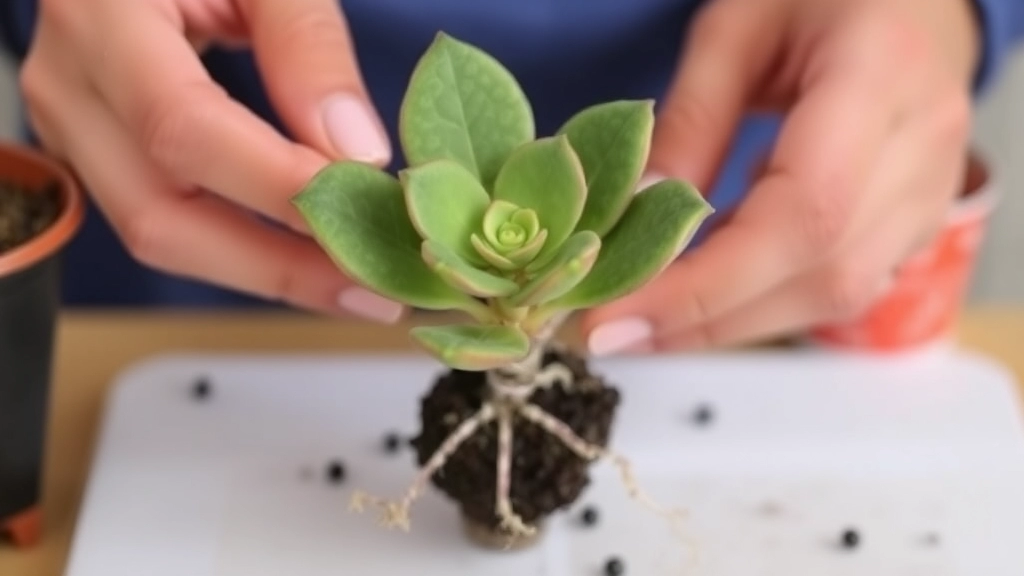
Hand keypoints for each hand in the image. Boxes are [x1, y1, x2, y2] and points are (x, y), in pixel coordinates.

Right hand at [19, 0, 404, 321]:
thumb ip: (308, 45)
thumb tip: (357, 153)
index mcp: (100, 13)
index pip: (182, 125)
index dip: (275, 182)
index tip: (367, 209)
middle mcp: (68, 84)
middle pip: (158, 215)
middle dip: (277, 268)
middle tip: (378, 288)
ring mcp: (71, 128)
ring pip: (159, 235)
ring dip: (266, 273)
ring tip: (359, 286)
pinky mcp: (96, 154)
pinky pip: (169, 221)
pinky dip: (244, 250)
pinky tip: (312, 259)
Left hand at [580, 0, 980, 353]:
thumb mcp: (733, 30)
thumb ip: (690, 123)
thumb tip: (637, 218)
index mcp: (880, 75)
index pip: (802, 214)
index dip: (708, 283)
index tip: (619, 317)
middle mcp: (925, 146)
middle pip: (821, 273)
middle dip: (705, 318)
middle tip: (610, 332)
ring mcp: (935, 189)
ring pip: (836, 294)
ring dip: (731, 321)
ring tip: (645, 320)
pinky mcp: (922, 218)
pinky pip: (844, 283)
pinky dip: (765, 298)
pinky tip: (707, 287)